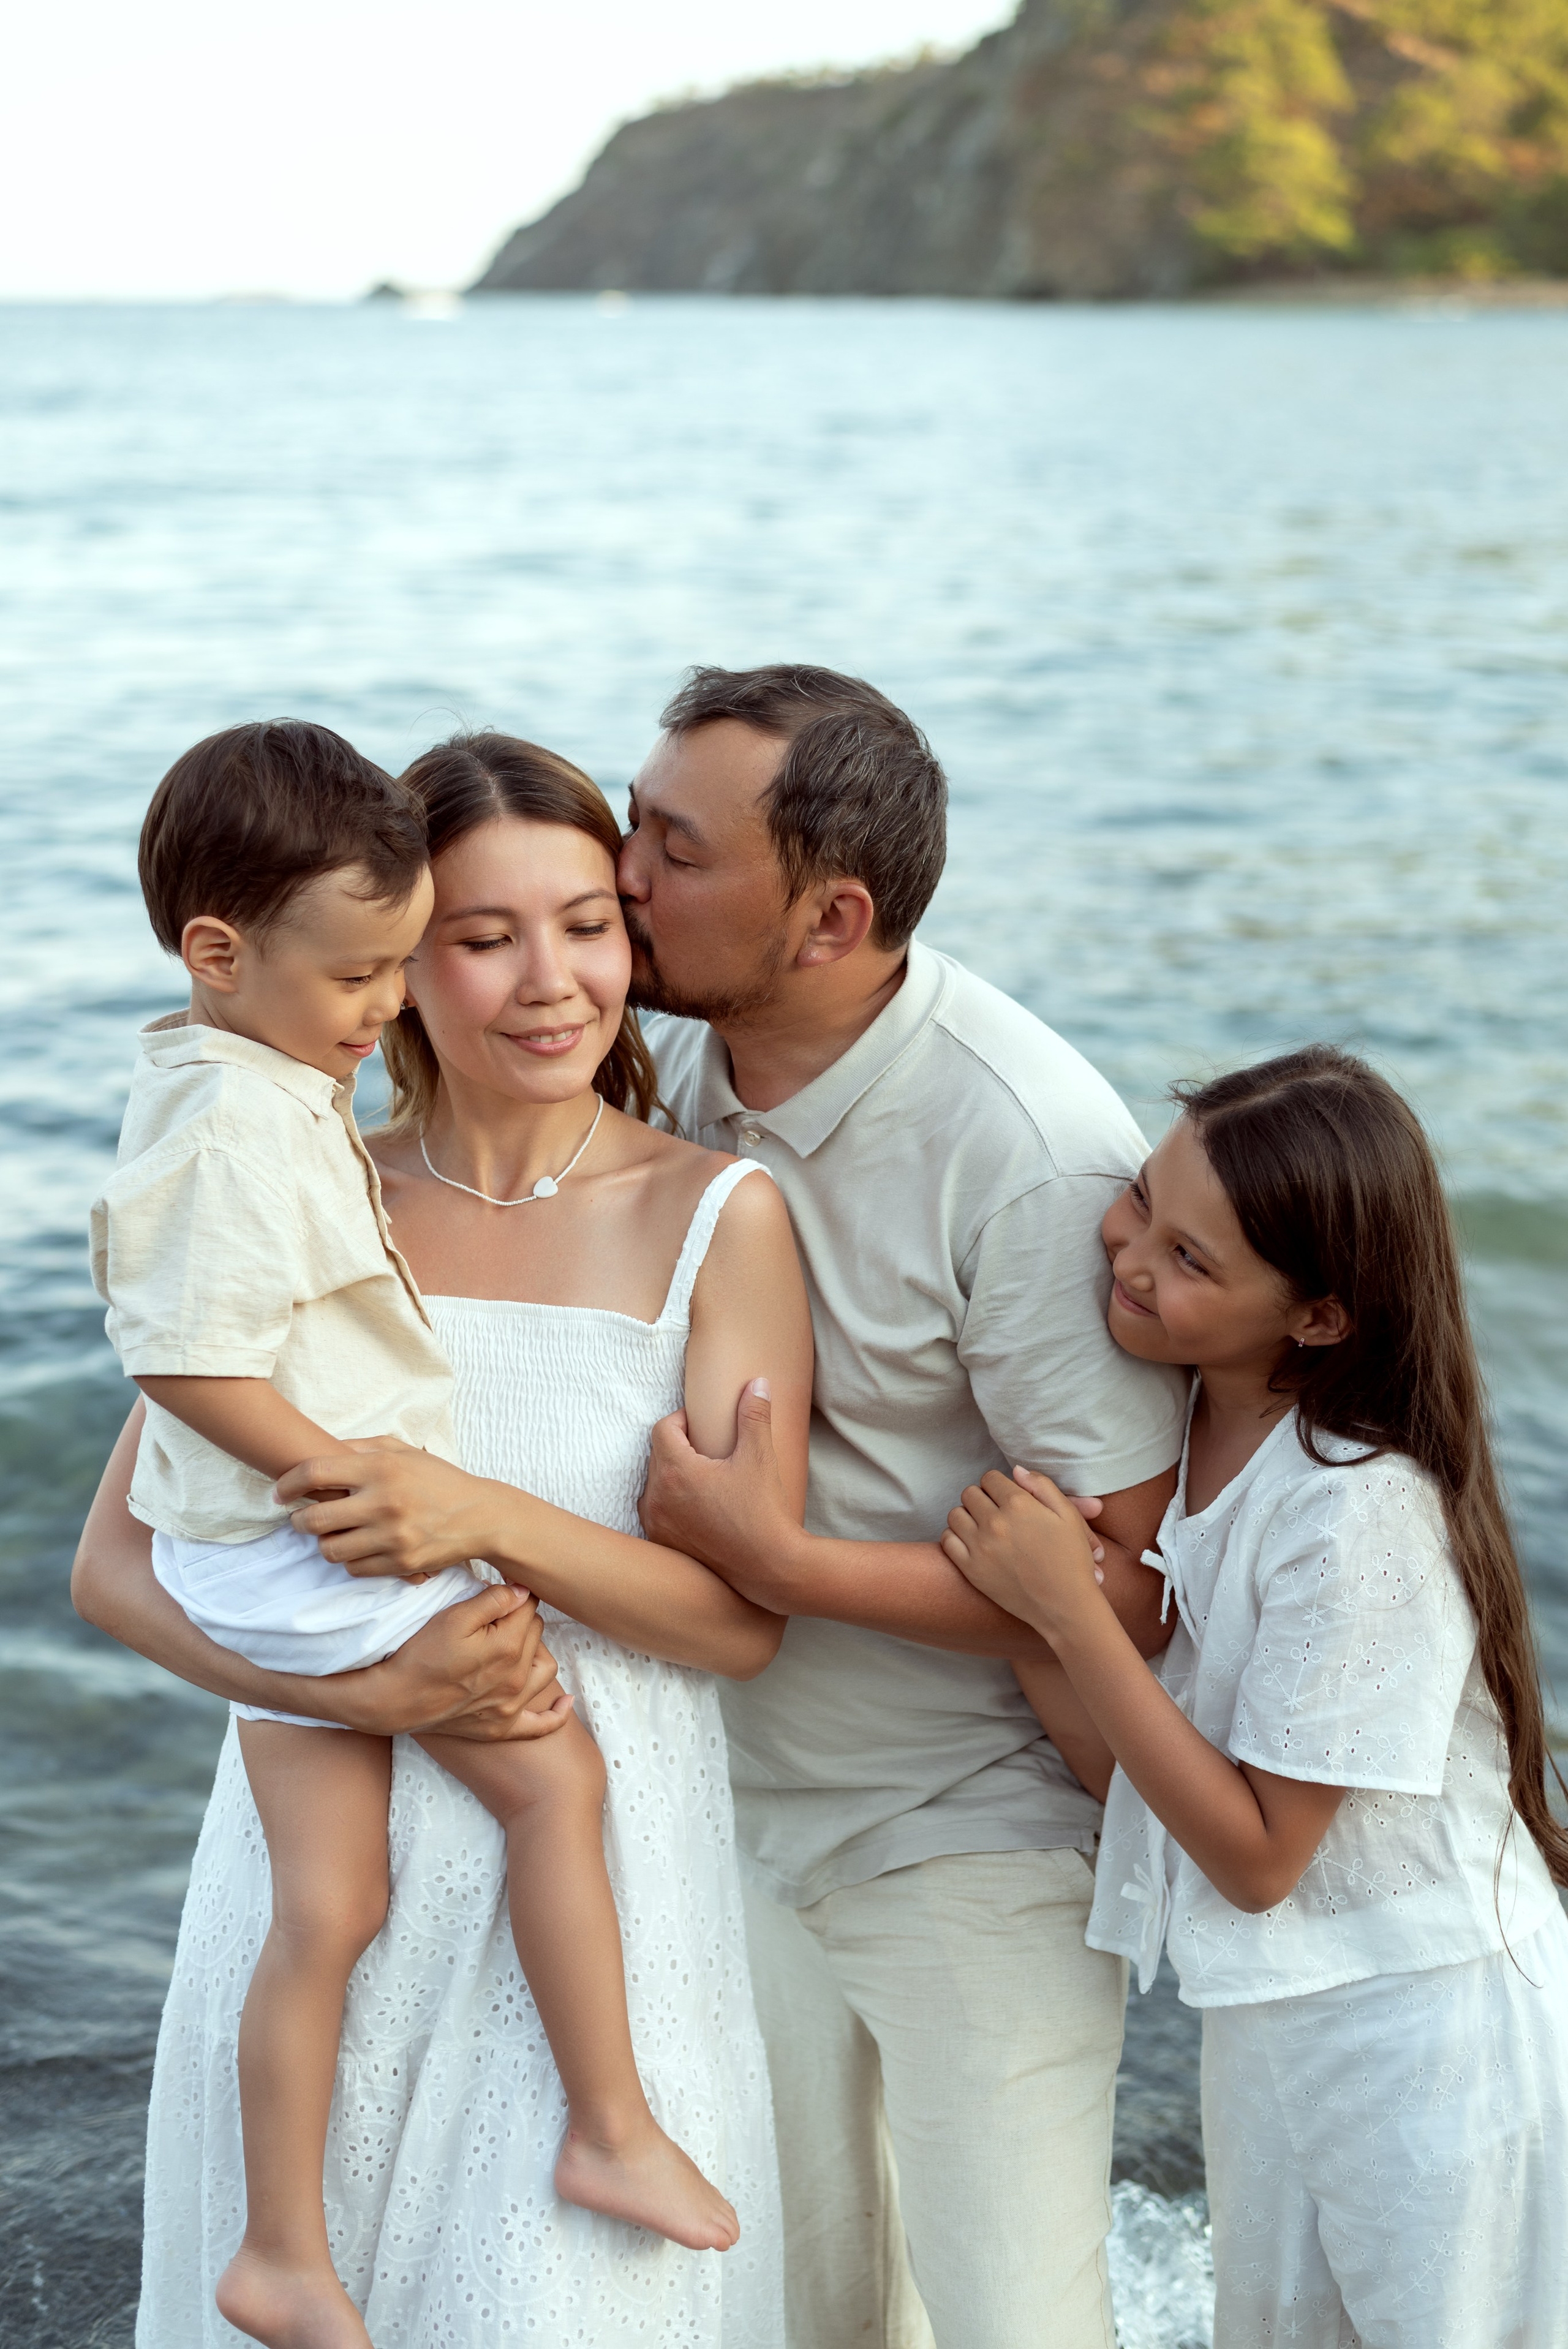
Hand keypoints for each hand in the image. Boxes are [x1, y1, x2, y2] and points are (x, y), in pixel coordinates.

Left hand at [277, 1439, 505, 1579]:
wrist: (479, 1516)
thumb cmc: (438, 1479)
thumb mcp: (402, 1451)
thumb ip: (360, 1447)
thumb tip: (319, 1450)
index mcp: (381, 1468)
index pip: (315, 1473)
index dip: (287, 1483)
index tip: (280, 1492)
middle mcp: (383, 1502)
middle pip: (313, 1519)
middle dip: (299, 1520)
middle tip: (301, 1517)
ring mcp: (392, 1536)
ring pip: (329, 1549)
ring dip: (324, 1542)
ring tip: (334, 1533)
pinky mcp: (400, 1563)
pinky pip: (353, 1569)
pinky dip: (350, 1559)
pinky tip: (359, 1547)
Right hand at [332, 1581, 572, 1740]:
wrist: (394, 1699)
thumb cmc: (420, 1654)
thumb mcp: (453, 1617)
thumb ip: (494, 1601)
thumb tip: (523, 1591)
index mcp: (508, 1646)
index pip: (528, 1606)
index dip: (514, 1594)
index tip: (499, 1592)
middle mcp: (517, 1677)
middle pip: (537, 1633)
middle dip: (521, 1620)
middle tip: (494, 1618)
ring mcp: (512, 1705)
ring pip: (545, 1667)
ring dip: (536, 1651)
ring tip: (514, 1644)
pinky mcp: (502, 1727)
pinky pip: (542, 1724)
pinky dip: (556, 1713)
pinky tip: (564, 1700)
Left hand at [639, 1379, 795, 1602]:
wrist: (767, 1568)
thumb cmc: (762, 1512)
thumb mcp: (760, 1457)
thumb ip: (754, 1414)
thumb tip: (757, 1383)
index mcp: (675, 1470)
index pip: (664, 1428)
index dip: (682, 1420)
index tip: (702, 1425)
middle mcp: (657, 1497)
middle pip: (657, 1455)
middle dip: (678, 1447)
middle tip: (706, 1450)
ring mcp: (656, 1524)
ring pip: (654, 1485)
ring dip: (671, 1476)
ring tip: (702, 1478)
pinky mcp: (662, 1544)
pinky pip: (655, 1513)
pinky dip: (670, 1504)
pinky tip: (695, 1507)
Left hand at [941, 1468, 1108, 1639]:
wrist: (1065, 1606)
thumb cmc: (1071, 1560)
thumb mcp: (1068, 1516)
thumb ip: (1042, 1486)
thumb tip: (1015, 1470)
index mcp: (1019, 1505)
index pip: (990, 1478)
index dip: (999, 1485)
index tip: (1007, 1497)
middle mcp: (995, 1522)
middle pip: (970, 1493)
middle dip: (983, 1498)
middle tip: (996, 1512)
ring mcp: (980, 1547)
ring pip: (955, 1514)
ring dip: (968, 1516)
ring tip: (983, 1527)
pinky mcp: (971, 1570)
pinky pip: (947, 1540)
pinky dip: (956, 1537)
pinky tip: (972, 1543)